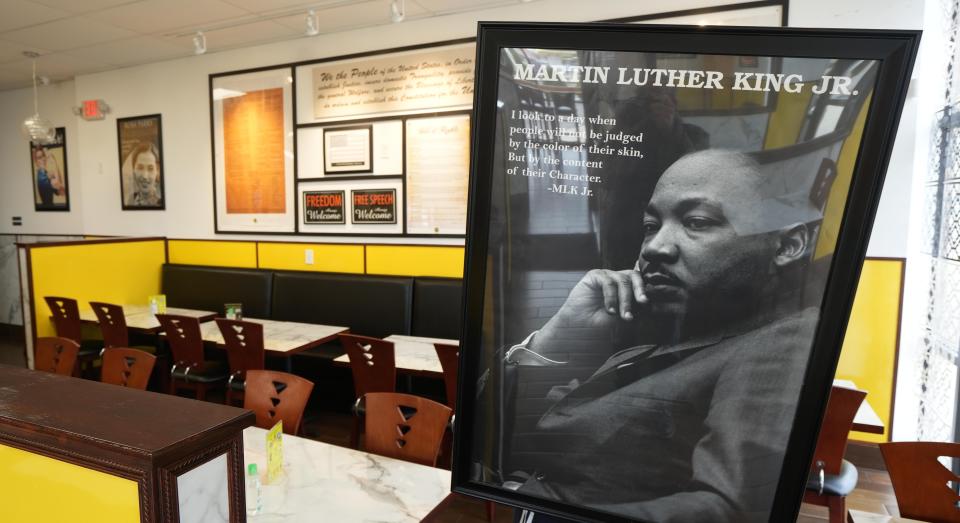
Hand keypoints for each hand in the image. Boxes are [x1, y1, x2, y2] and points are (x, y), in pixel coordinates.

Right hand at [531, 269, 646, 351]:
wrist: (580, 327)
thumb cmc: (601, 323)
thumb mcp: (623, 317)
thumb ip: (636, 308)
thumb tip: (650, 303)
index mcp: (627, 287)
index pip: (641, 283)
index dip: (647, 291)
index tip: (649, 304)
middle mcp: (618, 279)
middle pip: (635, 276)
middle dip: (640, 289)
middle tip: (643, 302)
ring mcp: (606, 276)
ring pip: (623, 280)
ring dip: (625, 300)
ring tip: (623, 316)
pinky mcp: (595, 276)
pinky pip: (608, 282)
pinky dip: (611, 297)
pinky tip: (610, 310)